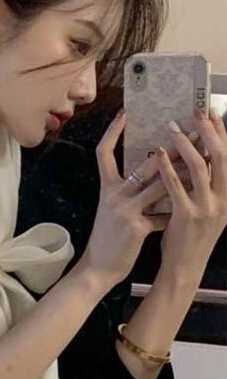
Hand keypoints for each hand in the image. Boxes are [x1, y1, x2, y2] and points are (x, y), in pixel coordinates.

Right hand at [81, 109, 180, 286]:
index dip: (112, 132)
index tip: (125, 113)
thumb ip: (130, 191)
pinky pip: (165, 215)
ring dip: (186, 176)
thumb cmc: (108, 237)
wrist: (99, 266)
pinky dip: (179, 213)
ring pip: (162, 186)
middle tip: (192, 133)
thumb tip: (154, 171)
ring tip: (204, 165)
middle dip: (172, 150)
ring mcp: (125, 211)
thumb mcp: (112, 209)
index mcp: (106, 188)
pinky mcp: (136, 228)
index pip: (103, 153)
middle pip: (145, 165)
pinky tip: (194, 211)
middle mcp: (113, 195)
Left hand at [154, 106, 226, 273]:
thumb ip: (206, 186)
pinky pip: (177, 187)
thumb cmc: (189, 236)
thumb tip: (198, 159)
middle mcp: (224, 199)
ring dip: (186, 144)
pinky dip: (168, 168)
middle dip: (209, 131)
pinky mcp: (187, 216)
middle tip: (196, 111)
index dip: (223, 133)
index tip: (214, 113)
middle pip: (221, 157)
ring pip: (200, 168)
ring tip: (173, 127)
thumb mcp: (206, 208)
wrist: (184, 267)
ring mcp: (207, 208)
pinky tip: (158, 154)